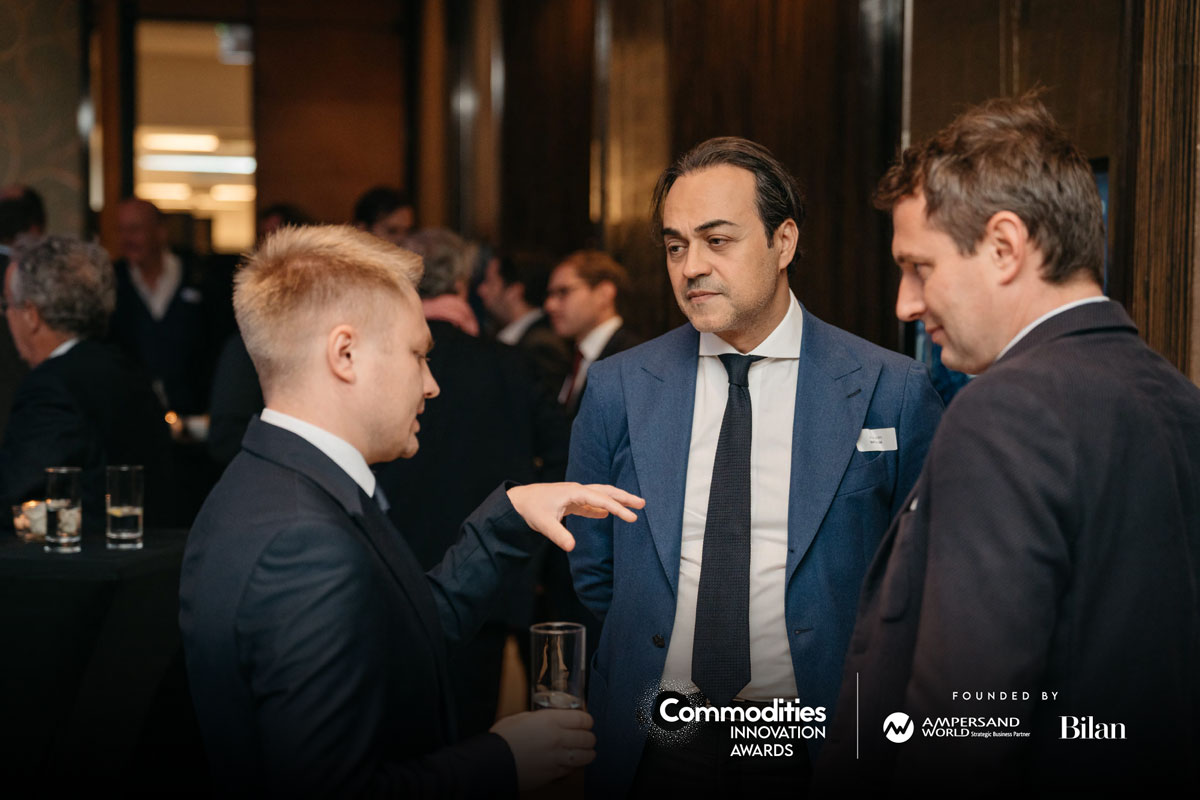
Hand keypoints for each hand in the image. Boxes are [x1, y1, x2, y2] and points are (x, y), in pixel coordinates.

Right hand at [490, 710, 595, 790]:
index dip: (587, 720)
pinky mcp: (552, 774)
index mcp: (551, 721)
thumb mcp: (523, 717)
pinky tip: (569, 763)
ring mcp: (556, 758)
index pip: (583, 719)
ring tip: (585, 751)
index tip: (586, 721)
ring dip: (587, 753)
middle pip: (588, 738)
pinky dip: (573, 766)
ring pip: (585, 756)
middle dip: (589, 737)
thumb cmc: (503, 739)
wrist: (492, 762)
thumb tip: (552, 718)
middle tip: (586, 736)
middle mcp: (557, 739)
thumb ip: (542, 718)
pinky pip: (571, 770)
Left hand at [506, 483, 644, 550]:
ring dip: (616, 501)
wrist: (518, 501)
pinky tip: (607, 514)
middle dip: (624, 497)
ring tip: (633, 507)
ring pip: (600, 496)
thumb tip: (571, 548)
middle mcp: (577, 490)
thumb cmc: (531, 509)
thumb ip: (559, 535)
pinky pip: (591, 503)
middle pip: (606, 491)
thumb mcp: (544, 524)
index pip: (602, 500)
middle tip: (642, 504)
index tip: (633, 517)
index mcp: (575, 492)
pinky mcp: (571, 502)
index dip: (618, 509)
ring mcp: (575, 495)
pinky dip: (601, 507)